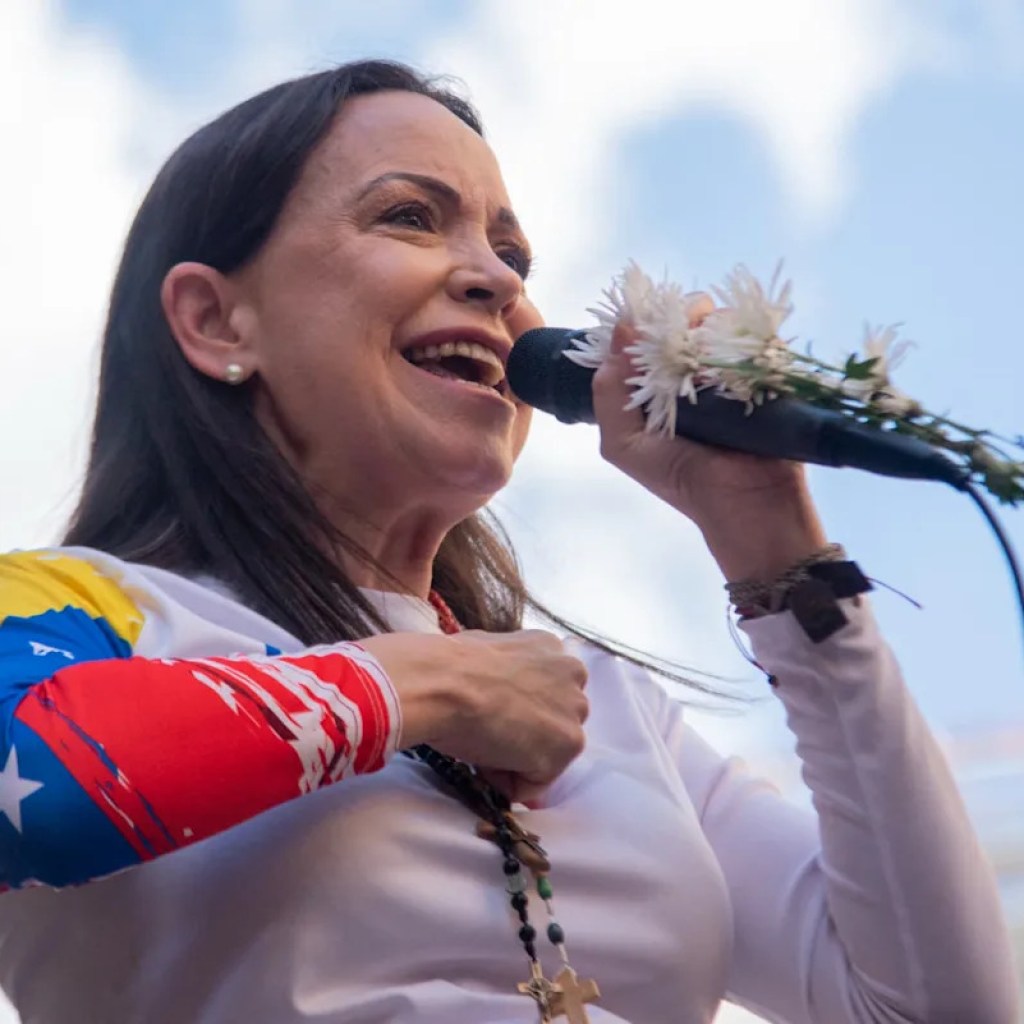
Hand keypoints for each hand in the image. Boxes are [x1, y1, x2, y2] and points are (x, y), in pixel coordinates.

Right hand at [360, 629, 587, 800]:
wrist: (440, 684)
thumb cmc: (446, 668)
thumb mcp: (484, 654)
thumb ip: (505, 675)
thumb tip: (495, 699)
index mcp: (550, 647)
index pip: (543, 693)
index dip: (513, 711)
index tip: (488, 713)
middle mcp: (573, 673)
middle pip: (550, 723)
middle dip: (520, 735)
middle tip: (484, 730)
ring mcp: (574, 709)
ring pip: (544, 754)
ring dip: (513, 758)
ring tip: (481, 741)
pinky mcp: (568, 744)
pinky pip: (534, 782)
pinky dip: (507, 781)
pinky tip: (484, 758)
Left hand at [591, 302, 827, 581]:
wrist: (745, 504)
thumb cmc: (681, 480)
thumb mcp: (624, 445)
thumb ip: (608, 395)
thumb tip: (620, 331)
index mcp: (654, 390)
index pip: (643, 341)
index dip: (640, 323)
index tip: (643, 316)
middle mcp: (691, 377)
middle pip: (683, 323)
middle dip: (680, 316)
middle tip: (686, 322)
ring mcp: (729, 373)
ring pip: (719, 324)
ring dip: (711, 322)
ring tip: (708, 339)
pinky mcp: (764, 373)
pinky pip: (754, 337)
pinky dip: (744, 331)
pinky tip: (734, 343)